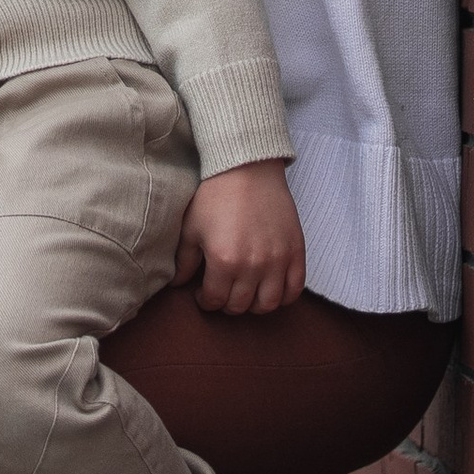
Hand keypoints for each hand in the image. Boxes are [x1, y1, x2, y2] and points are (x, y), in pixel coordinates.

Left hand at [181, 160, 304, 316]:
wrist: (247, 168)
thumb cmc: (215, 195)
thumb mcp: (191, 227)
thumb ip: (183, 261)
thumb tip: (177, 284)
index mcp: (223, 261)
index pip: (215, 300)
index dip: (205, 301)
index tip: (203, 294)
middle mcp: (253, 265)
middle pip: (240, 306)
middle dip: (227, 303)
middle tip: (222, 292)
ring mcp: (278, 260)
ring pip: (268, 305)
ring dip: (254, 305)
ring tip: (245, 292)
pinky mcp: (296, 251)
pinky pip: (294, 290)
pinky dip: (283, 297)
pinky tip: (270, 288)